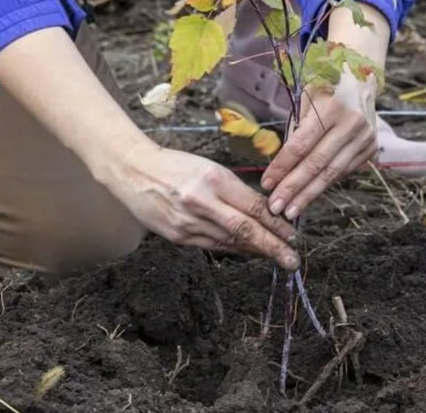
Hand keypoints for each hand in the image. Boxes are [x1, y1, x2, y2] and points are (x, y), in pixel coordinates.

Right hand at [0, 28, 301, 270]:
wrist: (132, 171)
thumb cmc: (176, 165)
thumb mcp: (210, 168)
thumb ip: (235, 190)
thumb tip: (264, 212)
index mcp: (213, 179)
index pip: (253, 206)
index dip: (276, 223)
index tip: (293, 234)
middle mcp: (201, 203)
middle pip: (245, 230)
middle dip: (272, 247)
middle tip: (292, 260)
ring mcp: (188, 223)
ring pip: (231, 243)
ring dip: (256, 252)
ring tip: (275, 257)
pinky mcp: (177, 237)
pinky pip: (213, 246)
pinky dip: (234, 250)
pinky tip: (248, 253)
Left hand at [260, 66, 378, 220]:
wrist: (361, 83)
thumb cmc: (324, 90)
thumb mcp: (305, 100)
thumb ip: (295, 129)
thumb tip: (280, 166)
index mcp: (331, 108)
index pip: (301, 145)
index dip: (282, 167)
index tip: (266, 184)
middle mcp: (351, 124)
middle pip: (317, 164)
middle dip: (294, 188)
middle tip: (275, 208)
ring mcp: (365, 138)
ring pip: (332, 173)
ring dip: (309, 195)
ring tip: (290, 210)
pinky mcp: (371, 149)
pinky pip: (343, 172)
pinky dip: (324, 186)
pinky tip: (309, 197)